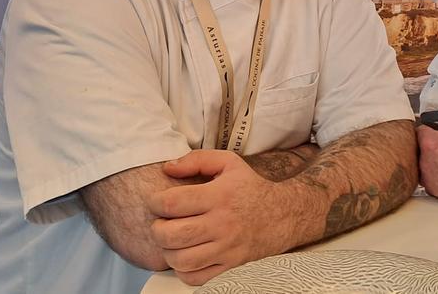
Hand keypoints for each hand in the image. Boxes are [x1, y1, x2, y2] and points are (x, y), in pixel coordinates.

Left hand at [146, 150, 288, 284]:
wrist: (282, 215)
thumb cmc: (250, 187)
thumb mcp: (228, 163)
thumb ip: (196, 160)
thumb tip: (168, 168)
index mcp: (218, 195)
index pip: (172, 203)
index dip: (154, 202)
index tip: (156, 201)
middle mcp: (222, 224)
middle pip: (171, 235)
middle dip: (156, 228)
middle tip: (161, 222)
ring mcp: (226, 248)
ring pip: (180, 260)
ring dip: (168, 251)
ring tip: (172, 240)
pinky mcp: (230, 266)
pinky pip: (195, 277)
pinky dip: (183, 270)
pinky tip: (186, 255)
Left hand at [416, 125, 437, 208]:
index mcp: (431, 143)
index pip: (420, 131)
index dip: (429, 131)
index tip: (433, 132)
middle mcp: (425, 161)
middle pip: (420, 149)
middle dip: (430, 148)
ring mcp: (428, 178)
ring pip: (424, 165)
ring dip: (433, 163)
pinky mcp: (434, 192)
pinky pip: (430, 179)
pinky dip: (437, 177)